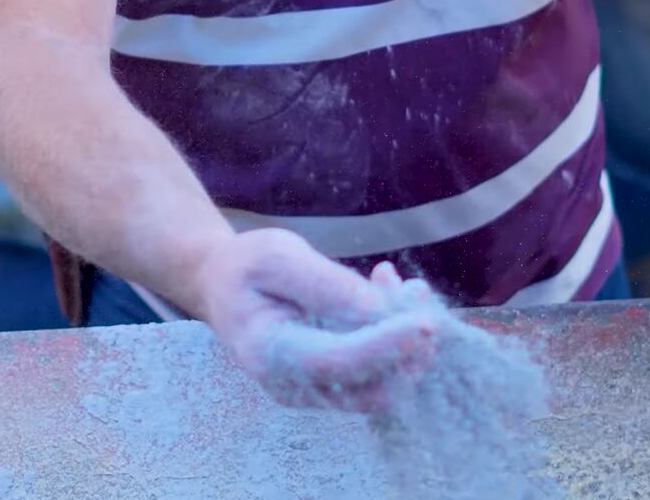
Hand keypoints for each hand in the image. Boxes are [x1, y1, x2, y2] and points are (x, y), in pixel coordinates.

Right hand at [189, 229, 438, 411]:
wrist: (224, 287)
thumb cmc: (246, 267)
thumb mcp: (276, 255)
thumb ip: (323, 283)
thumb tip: (375, 308)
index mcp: (269, 352)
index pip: (339, 361)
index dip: (387, 344)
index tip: (426, 320)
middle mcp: (292, 385)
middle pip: (371, 389)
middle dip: (409, 346)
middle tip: (417, 290)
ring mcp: (313, 393)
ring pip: (384, 388)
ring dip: (409, 342)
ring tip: (405, 285)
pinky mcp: (332, 388)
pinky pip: (378, 375)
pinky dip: (397, 340)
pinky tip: (388, 294)